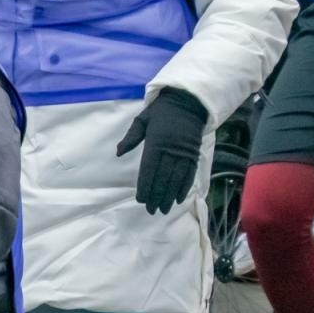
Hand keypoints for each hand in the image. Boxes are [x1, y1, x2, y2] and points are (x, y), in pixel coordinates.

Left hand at [115, 88, 208, 214]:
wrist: (188, 102)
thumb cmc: (161, 111)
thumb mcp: (142, 120)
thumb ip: (131, 138)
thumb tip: (118, 152)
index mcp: (156, 143)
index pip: (149, 170)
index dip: (145, 187)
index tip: (141, 199)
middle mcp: (171, 150)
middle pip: (162, 178)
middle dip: (156, 196)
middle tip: (151, 210)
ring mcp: (184, 153)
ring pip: (176, 179)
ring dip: (170, 196)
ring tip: (164, 209)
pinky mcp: (194, 154)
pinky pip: (190, 174)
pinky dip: (184, 187)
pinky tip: (179, 198)